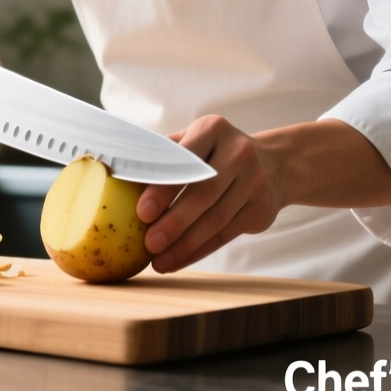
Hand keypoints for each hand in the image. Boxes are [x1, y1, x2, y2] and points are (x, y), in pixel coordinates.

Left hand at [135, 115, 284, 273]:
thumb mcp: (194, 141)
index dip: (163, 188)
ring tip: (159, 260)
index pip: (185, 160)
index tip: (142, 212)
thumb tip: (116, 173)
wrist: (273, 165)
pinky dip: (199, 251)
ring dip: (185, 244)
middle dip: (174, 222)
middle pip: (203, 193)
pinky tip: (177, 260)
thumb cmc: (216, 154)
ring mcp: (255, 181)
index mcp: (214, 129)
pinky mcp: (261, 208)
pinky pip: (225, 235)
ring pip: (216, 219)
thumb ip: (163, 154)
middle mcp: (239, 152)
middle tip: (149, 243)